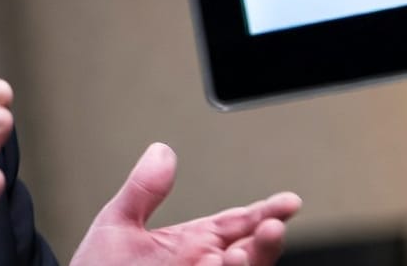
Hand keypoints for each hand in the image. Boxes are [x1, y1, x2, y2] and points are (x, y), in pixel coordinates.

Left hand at [71, 143, 301, 265]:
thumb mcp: (117, 224)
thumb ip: (143, 190)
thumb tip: (162, 151)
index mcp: (191, 244)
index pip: (237, 225)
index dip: (265, 212)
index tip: (289, 202)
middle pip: (249, 254)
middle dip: (265, 241)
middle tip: (272, 225)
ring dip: (250, 264)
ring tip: (240, 253)